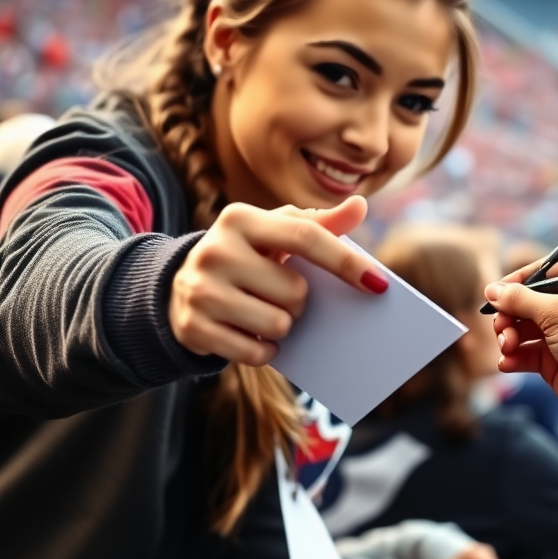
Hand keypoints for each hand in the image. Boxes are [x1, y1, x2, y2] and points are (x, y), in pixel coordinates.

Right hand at [169, 195, 385, 364]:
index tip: (378, 284)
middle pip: (295, 291)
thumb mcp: (274, 233)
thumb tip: (360, 206)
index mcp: (239, 219)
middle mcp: (215, 250)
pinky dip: (264, 350)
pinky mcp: (192, 327)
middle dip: (299, 301)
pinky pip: (256, 353)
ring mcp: (199, 290)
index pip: (305, 237)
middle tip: (278, 294)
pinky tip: (250, 333)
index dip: (345, 261)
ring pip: (278, 324)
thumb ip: (319, 223)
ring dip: (282, 327)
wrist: (179, 286)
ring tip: (262, 312)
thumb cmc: (246, 255)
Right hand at [484, 254, 557, 425]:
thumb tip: (491, 290)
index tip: (497, 292)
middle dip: (510, 315)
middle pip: (530, 301)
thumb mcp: (555, 312)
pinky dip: (516, 356)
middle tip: (501, 327)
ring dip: (509, 336)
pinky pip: (529, 353)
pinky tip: (507, 363)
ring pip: (526, 328)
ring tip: (507, 347)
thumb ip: (519, 299)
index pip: (547, 270)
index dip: (520, 280)